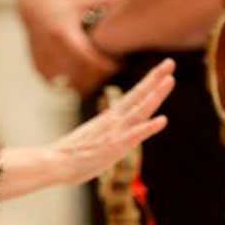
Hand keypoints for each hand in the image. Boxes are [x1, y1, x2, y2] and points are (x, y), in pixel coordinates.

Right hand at [21, 0, 120, 95]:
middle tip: (114, 69)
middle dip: (101, 76)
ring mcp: (43, 63)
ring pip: (74, 85)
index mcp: (63, 34)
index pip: (90, 61)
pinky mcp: (41, 71)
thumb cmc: (71, 4)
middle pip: (83, 76)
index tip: (121, 64)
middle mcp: (50, 50)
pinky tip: (86, 73)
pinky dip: (76, 82)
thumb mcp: (90, 0)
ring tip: (102, 71)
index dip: (108, 66)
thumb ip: (114, 2)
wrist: (35, 10)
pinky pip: (64, 86)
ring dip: (90, 82)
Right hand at [50, 59, 174, 185]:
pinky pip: (134, 136)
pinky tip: (163, 120)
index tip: (164, 70)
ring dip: (155, 96)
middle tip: (170, 62)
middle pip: (139, 96)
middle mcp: (114, 121)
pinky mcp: (114, 147)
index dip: (150, 82)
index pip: (134, 96)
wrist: (54, 163)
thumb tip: (109, 135)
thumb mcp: (93, 140)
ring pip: (139, 111)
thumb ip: (105, 135)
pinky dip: (149, 127)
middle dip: (155, 79)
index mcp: (110, 118)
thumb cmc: (71, 156)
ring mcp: (115, 133)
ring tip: (170, 80)